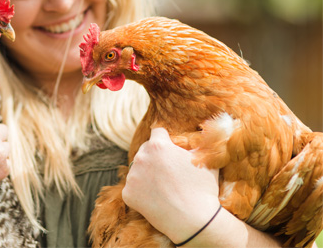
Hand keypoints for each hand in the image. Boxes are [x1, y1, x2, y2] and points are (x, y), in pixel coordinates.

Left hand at [122, 128, 220, 243]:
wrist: (194, 221)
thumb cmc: (203, 188)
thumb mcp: (208, 159)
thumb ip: (205, 140)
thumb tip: (216, 124)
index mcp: (157, 145)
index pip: (157, 132)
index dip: (167, 140)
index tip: (172, 148)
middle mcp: (140, 157)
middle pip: (146, 150)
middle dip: (156, 157)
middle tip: (169, 171)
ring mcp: (132, 176)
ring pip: (138, 169)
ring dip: (147, 173)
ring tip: (164, 186)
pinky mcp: (127, 194)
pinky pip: (133, 188)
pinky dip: (142, 192)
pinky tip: (156, 198)